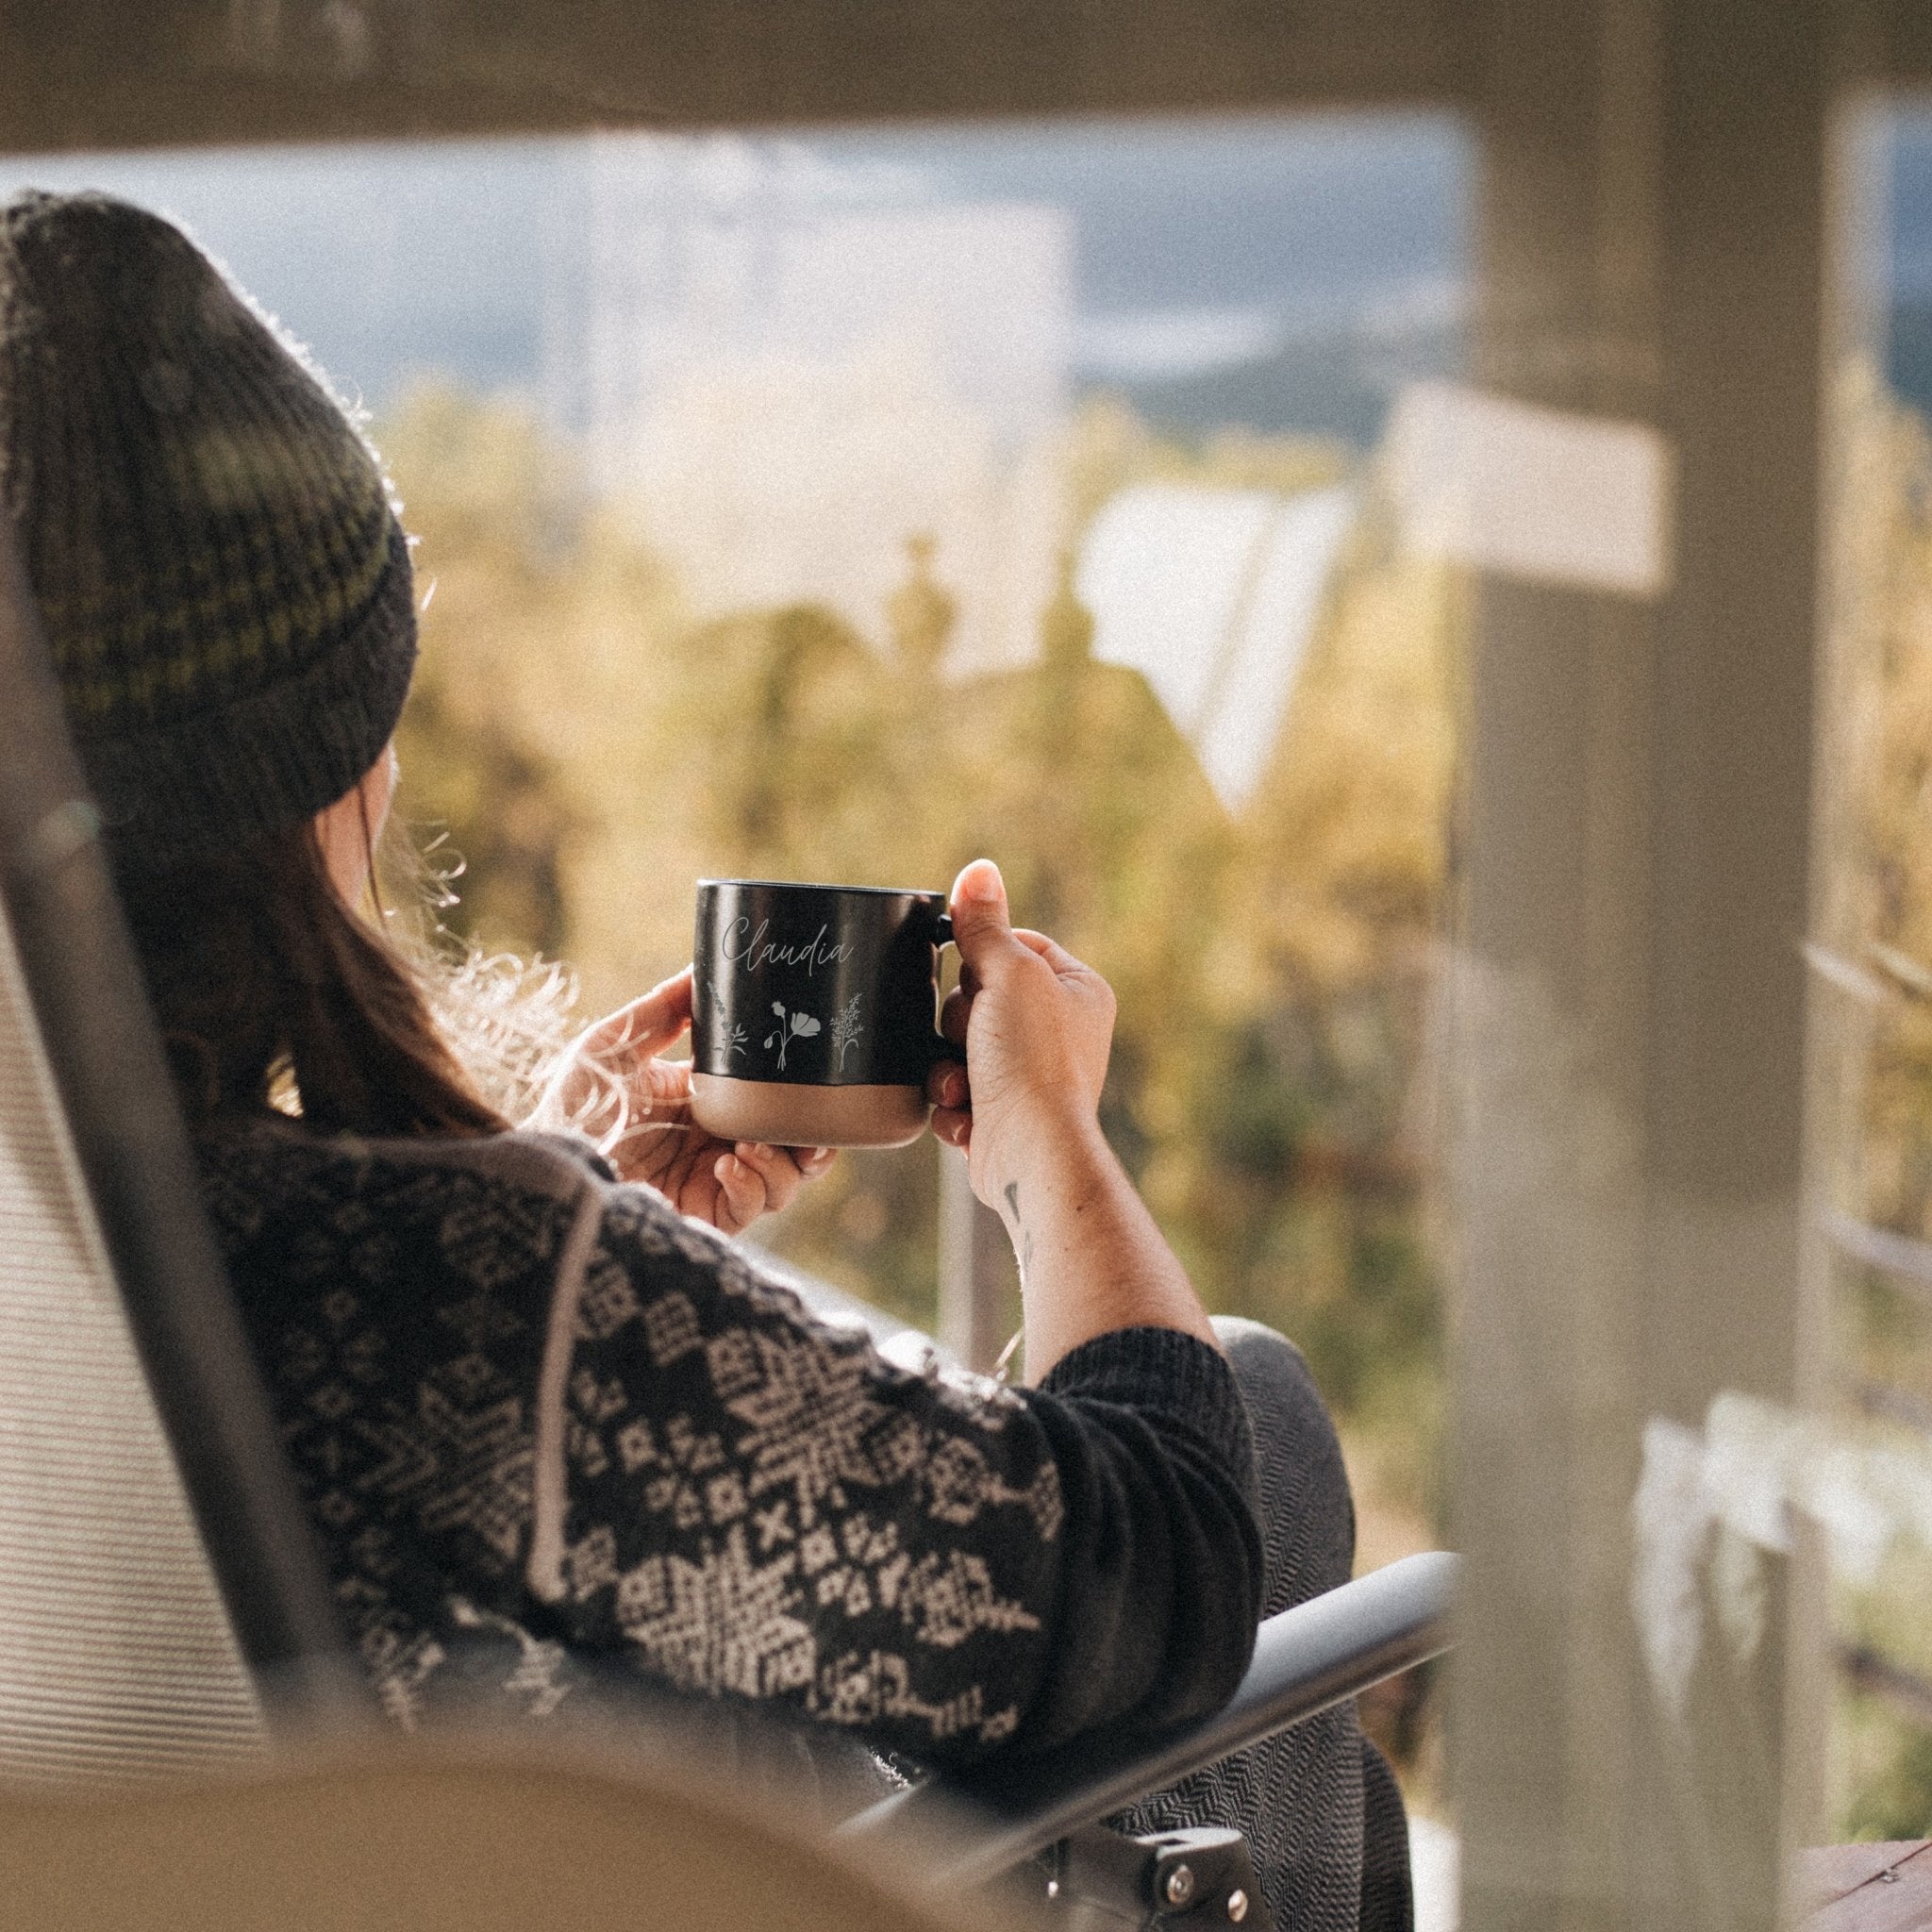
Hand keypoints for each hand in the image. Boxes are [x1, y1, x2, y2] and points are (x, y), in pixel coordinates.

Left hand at [532, 969, 833, 1233]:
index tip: (817, 1075)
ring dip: (782, 1162)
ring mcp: (714, 1184)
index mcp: (710, 1103)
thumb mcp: (619, 1041)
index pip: (775, 1103)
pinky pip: (752, 1208)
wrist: (547, 1158)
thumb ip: (664, 1008)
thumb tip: (702, 967)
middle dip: (814, 1141)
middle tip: (810, 1125)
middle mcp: (719, 1146)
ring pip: (785, 1182)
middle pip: (795, 1149)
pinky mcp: (704, 1217)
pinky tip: (727, 1165)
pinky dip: (753, 1186)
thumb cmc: (574, 1100)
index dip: (804, 1096)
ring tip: (751, 1144)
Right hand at [926, 860, 1115, 1207]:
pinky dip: (952, 1102)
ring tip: (967, 1083)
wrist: (1029, 1152)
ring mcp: (1028, 1074)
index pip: (1015, 946)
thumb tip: (978, 871)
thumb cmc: (1032, 1062)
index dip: (982, 959)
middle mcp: (1058, 1031)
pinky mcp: (998, 1113)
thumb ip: (987, 925)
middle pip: (976, 995)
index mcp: (1077, 991)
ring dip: (948, 1064)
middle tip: (975, 1037)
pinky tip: (968, 1112)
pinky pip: (951, 1088)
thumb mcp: (1010, 975)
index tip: (975, 975)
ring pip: (955, 1044)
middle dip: (959, 1021)